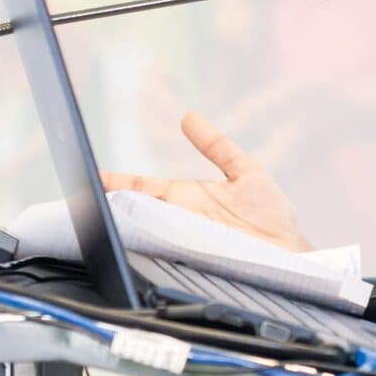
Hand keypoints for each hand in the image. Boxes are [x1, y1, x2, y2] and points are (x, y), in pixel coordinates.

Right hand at [100, 111, 313, 252]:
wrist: (290, 252)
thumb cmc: (269, 216)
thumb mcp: (244, 171)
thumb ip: (217, 146)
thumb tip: (189, 117)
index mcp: (185, 197)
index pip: (142, 187)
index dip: (117, 182)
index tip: (94, 176)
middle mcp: (180, 219)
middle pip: (136, 210)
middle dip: (110, 204)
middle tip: (86, 196)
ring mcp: (185, 240)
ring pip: (146, 232)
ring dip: (126, 226)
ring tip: (101, 217)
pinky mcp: (195, 258)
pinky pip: (167, 253)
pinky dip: (150, 248)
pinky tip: (136, 241)